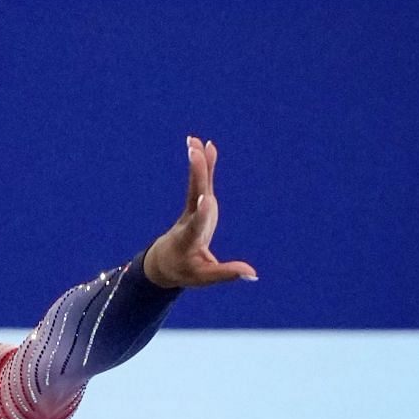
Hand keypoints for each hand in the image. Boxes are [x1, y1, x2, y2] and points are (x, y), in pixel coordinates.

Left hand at [142, 136, 257, 287]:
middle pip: (194, 196)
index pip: (196, 225)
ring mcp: (193, 210)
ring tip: (196, 142)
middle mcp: (189, 220)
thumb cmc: (185, 271)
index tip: (206, 199)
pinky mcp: (197, 203)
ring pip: (195, 185)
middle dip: (196, 176)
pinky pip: (202, 181)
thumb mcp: (204, 277)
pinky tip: (207, 144)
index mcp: (190, 239)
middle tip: (194, 154)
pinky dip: (205, 163)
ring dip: (198, 163)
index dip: (202, 213)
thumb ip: (226, 273)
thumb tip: (253, 274)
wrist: (165, 261)